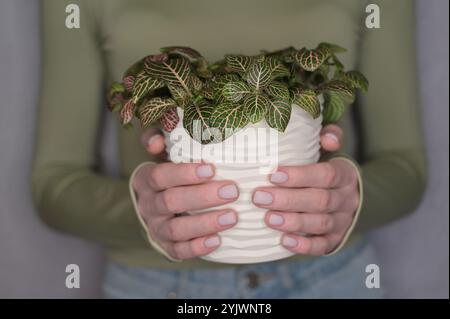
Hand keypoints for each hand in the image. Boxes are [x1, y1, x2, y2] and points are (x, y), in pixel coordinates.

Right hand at [133, 129, 238, 259]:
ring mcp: (156, 228)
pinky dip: (197, 248)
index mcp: (146, 180)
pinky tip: (218, 241)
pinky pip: (178, 251)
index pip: (160, 176)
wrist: (157, 205)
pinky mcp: (166, 246)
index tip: (212, 169)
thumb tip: (156, 142)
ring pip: (176, 229)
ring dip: (205, 224)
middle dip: (203, 197)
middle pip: (171, 202)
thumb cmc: (170, 175)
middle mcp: (148, 205)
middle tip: (233, 191)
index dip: (184, 173)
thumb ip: (160, 138)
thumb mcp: (164, 154)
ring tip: (232, 217)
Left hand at [252, 125, 359, 255]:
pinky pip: (322, 246)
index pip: (326, 174)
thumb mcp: (329, 150)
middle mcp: (346, 199)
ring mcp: (342, 221)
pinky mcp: (335, 239)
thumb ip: (328, 136)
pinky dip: (304, 245)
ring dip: (293, 222)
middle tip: (259, 197)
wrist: (346, 196)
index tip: (272, 174)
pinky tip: (284, 241)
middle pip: (320, 201)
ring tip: (268, 219)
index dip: (300, 176)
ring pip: (320, 224)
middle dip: (288, 200)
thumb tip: (327, 139)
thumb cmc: (325, 169)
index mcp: (344, 174)